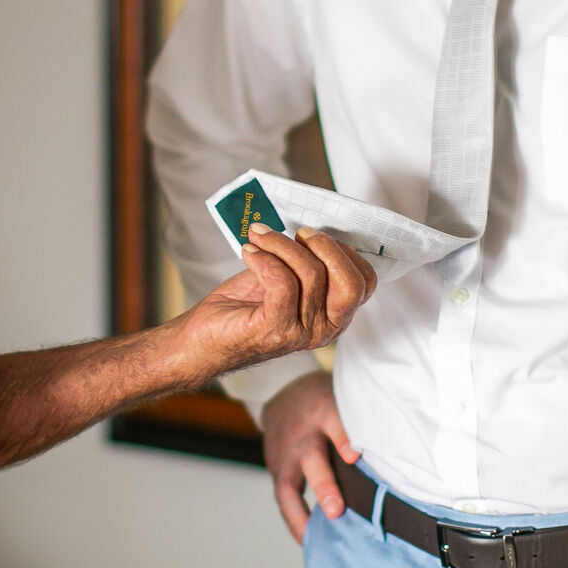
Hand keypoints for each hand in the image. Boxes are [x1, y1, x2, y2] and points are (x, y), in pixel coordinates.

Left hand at [179, 225, 376, 375]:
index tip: (314, 237)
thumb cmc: (243, 308)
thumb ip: (306, 263)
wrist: (202, 339)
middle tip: (297, 233)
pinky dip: (264, 258)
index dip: (345, 252)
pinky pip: (282, 282)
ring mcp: (300, 333)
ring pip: (311, 273)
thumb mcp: (285, 280)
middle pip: (350, 283)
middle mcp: (323, 330)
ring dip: (281, 244)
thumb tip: (310, 228)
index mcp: (332, 317)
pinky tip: (249, 252)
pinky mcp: (273, 329)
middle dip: (325, 246)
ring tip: (258, 237)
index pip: (365, 284)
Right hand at [261, 371, 359, 542]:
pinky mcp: (275, 467)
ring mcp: (284, 452)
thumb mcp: (344, 400)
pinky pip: (284, 496)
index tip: (353, 456)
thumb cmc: (325, 403)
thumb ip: (362, 424)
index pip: (332, 421)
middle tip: (336, 510)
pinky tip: (309, 539)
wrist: (283, 394)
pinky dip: (295, 519)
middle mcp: (302, 433)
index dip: (342, 438)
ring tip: (315, 540)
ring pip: (288, 484)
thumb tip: (398, 456)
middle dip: (323, 486)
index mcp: (324, 411)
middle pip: (310, 458)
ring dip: (301, 515)